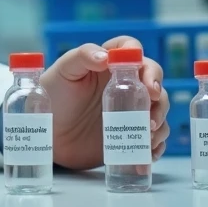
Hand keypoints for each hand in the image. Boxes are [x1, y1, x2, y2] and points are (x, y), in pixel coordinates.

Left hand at [39, 36, 169, 169]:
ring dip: (159, 123)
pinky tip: (148, 154)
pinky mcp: (129, 134)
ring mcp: (129, 111)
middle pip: (154, 83)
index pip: (133, 52)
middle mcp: (124, 85)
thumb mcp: (62, 72)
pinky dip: (155, 147)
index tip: (146, 80)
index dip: (144, 62)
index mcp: (109, 65)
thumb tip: (106, 56)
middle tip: (150, 113)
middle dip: (158, 96)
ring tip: (146, 137)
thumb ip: (82, 57)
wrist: (48, 135)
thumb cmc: (52, 96)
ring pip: (158, 111)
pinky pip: (152, 140)